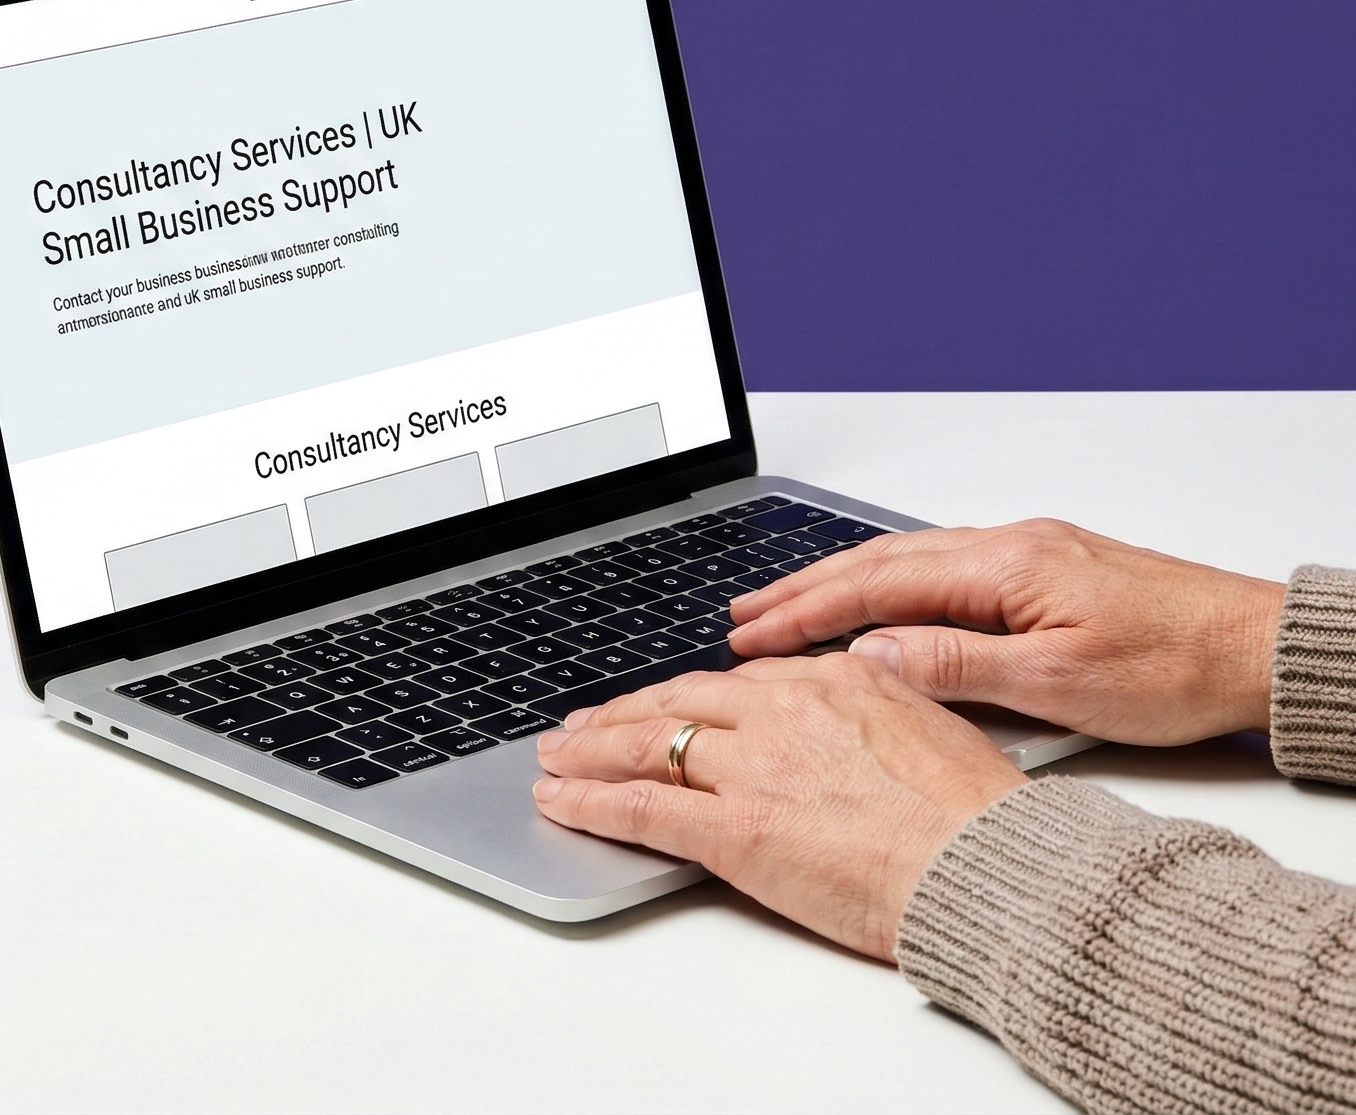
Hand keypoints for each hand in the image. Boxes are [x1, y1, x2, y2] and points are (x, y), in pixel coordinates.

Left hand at [533, 655, 1023, 959]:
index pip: (735, 683)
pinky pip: (644, 809)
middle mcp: (782, 711)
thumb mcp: (932, 724)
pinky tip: (563, 804)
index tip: (666, 708)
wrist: (988, 870)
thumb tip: (866, 676)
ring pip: (648, 745)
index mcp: (832, 680)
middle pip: (678, 703)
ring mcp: (753, 768)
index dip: (688, 699)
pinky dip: (593, 804)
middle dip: (622, 714)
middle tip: (584, 726)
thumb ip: (881, 699)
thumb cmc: (979, 818)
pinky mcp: (735, 830)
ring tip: (558, 758)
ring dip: (591, 751)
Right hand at [728, 518, 1285, 746]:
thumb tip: (872, 655)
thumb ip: (957, 667)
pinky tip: (874, 600)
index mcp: (1003, 565)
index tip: (754, 635)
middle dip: (803, 588)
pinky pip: (941, 566)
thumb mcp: (1061, 687)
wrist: (1258, 647)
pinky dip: (888, 582)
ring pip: (907, 559)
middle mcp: (1006, 544)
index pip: (877, 585)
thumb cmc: (1179, 668)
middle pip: (879, 561)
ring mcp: (1024, 550)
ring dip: (841, 582)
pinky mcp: (1043, 566)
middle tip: (743, 616)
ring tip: (786, 605)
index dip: (806, 611)